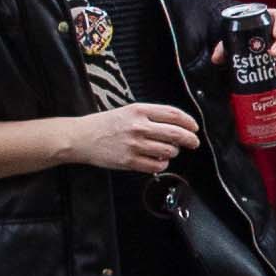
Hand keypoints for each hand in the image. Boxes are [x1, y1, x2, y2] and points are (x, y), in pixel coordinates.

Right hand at [65, 104, 198, 173]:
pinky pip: (157, 165)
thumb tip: (177, 125)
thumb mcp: (128, 111)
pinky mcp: (129, 161)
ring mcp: (134, 145)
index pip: (173, 114)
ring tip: (168, 150)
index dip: (189, 122)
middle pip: (176, 133)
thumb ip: (151, 115)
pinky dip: (162, 163)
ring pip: (168, 151)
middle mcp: (138, 126)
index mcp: (139, 110)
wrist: (81, 137)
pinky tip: (158, 160)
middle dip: (190, 139)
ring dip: (173, 152)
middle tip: (194, 142)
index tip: (194, 127)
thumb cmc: (105, 124)